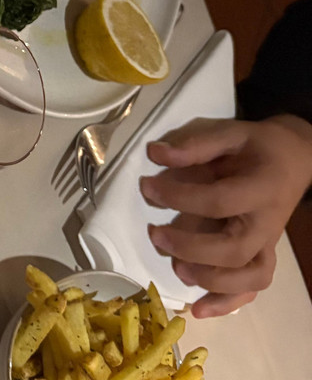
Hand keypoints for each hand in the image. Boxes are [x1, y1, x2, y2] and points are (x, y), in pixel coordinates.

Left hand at [139, 115, 311, 317]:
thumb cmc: (256, 147)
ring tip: (176, 268)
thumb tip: (155, 154)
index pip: (219, 201)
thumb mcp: (229, 133)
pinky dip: (227, 303)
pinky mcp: (261, 254)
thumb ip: (195, 145)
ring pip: (249, 276)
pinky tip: (198, 310)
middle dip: (191, 247)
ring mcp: (267, 242)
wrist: (294, 159)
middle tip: (155, 234)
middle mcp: (266, 222)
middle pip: (234, 249)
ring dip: (211, 280)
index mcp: (260, 188)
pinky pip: (252, 288)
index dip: (179, 198)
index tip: (147, 187)